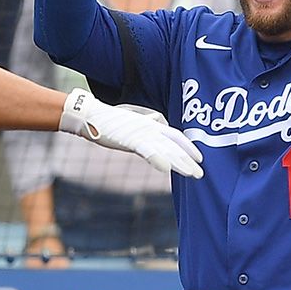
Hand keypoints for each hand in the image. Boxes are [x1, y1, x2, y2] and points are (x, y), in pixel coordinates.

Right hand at [59, 89, 202, 178]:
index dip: (188, 146)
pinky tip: (166, 169)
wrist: (90, 115)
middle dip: (188, 160)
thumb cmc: (108, 120)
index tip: (199, 158)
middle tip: (200, 174)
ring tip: (191, 174)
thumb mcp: (131, 122)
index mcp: (150, 125)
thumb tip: (154, 122)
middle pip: (174, 146)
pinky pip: (147, 150)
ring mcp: (141, 134)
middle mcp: (150, 128)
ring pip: (166, 150)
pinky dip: (157, 159)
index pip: (175, 135)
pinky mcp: (130, 139)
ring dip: (180, 163)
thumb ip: (144, 125)